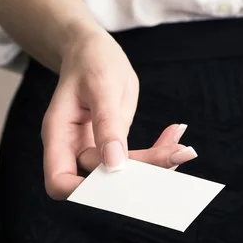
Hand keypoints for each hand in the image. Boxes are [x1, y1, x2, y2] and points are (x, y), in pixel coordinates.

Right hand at [41, 28, 196, 199]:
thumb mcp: (102, 86)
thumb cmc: (91, 61)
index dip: (84, 191)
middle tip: (177, 155)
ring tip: (183, 148)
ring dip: (156, 163)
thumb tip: (114, 164)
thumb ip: (107, 124)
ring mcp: (94, 150)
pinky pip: (136, 159)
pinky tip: (175, 133)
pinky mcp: (113, 147)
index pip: (60, 182)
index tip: (120, 178)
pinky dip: (158, 151)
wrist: (93, 51)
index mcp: (59, 136)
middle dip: (139, 174)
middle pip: (101, 180)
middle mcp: (73, 149)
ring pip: (124, 174)